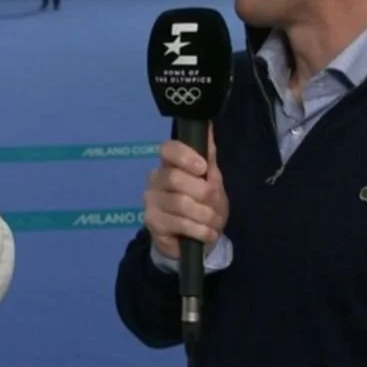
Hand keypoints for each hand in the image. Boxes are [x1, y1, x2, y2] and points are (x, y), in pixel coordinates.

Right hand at [143, 128, 228, 261]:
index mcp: (169, 164)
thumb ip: (208, 157)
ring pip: (180, 203)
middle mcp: (156, 179)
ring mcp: (151, 201)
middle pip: (176, 178)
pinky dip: (200, 230)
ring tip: (214, 223)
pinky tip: (208, 233)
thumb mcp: (210, 180)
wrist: (192, 239)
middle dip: (204, 193)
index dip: (185, 156)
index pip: (168, 149)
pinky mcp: (152, 222)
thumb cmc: (202, 204)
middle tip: (216, 205)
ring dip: (205, 215)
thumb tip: (208, 126)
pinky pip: (180, 223)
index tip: (203, 168)